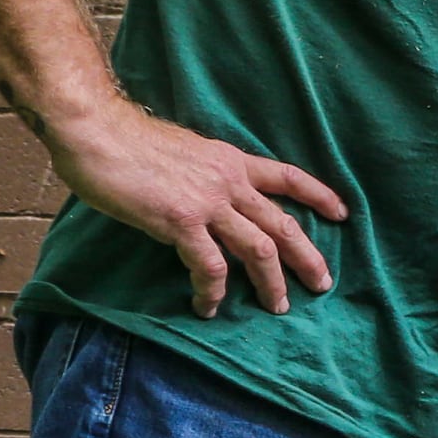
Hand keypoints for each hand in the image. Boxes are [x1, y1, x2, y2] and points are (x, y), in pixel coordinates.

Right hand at [49, 102, 347, 317]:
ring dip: (271, 283)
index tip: (342, 214)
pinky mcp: (181, 221)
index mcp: (230, 160)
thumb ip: (203, 175)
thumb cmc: (125, 141)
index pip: (287, 176)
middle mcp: (228, 180)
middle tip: (322, 284)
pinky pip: (210, 266)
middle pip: (282, 223)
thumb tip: (206, 196)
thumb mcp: (183, 152)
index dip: (319, 195)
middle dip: (307, 256)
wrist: (95, 130)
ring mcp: (207, 201)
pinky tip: (208, 307)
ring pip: (259, 249)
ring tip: (277, 307)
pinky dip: (213, 291)